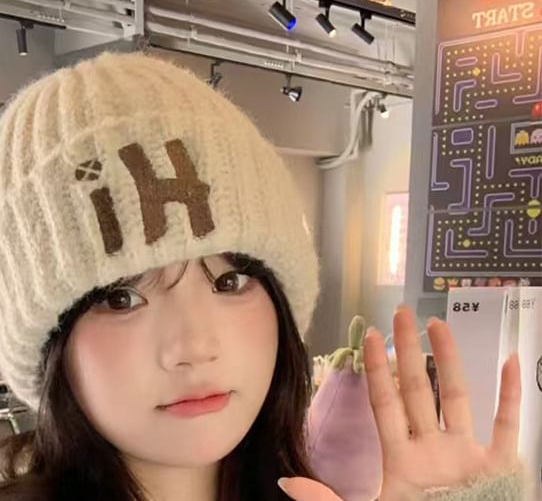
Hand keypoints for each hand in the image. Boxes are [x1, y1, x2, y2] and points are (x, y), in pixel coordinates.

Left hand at [278, 305, 521, 500]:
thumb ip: (324, 500)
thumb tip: (286, 480)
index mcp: (403, 462)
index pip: (385, 403)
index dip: (376, 370)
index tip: (369, 335)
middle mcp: (434, 451)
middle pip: (416, 391)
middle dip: (407, 351)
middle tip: (401, 313)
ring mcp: (467, 458)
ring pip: (456, 398)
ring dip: (449, 361)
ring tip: (438, 325)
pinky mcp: (501, 468)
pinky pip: (508, 426)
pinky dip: (511, 395)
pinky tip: (509, 361)